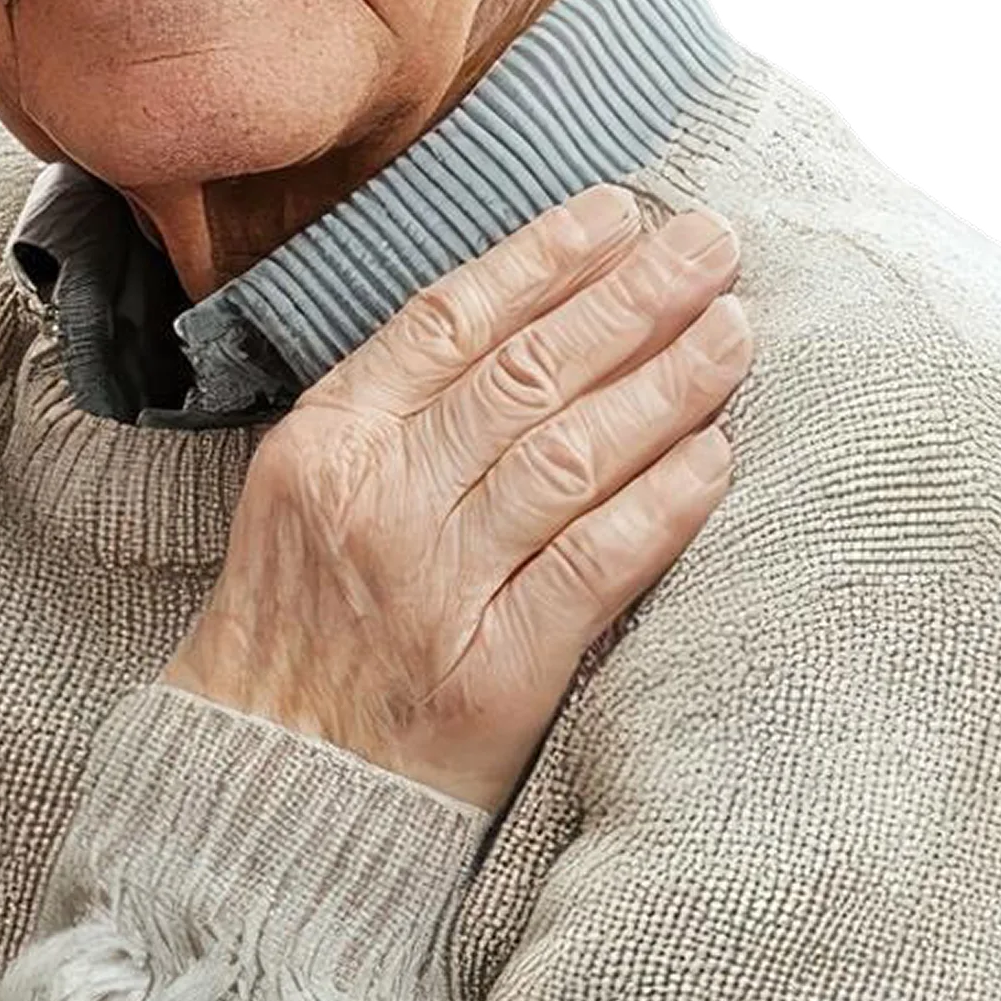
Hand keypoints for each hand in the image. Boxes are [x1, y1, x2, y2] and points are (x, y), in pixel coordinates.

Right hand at [164, 182, 750, 811]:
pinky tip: (716, 459)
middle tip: (710, 245)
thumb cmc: (297, 631)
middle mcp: (378, 505)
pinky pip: (593, 568)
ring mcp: (436, 589)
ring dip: (665, 386)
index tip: (616, 213)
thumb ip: (391, 416)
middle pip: (524, 377)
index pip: (446, 321)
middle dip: (630, 299)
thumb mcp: (304, 497)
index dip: (540, 259)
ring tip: (734, 331)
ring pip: (569, 458)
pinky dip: (660, 508)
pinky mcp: (493, 673)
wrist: (267, 787)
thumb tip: (521, 324)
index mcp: (326, 447)